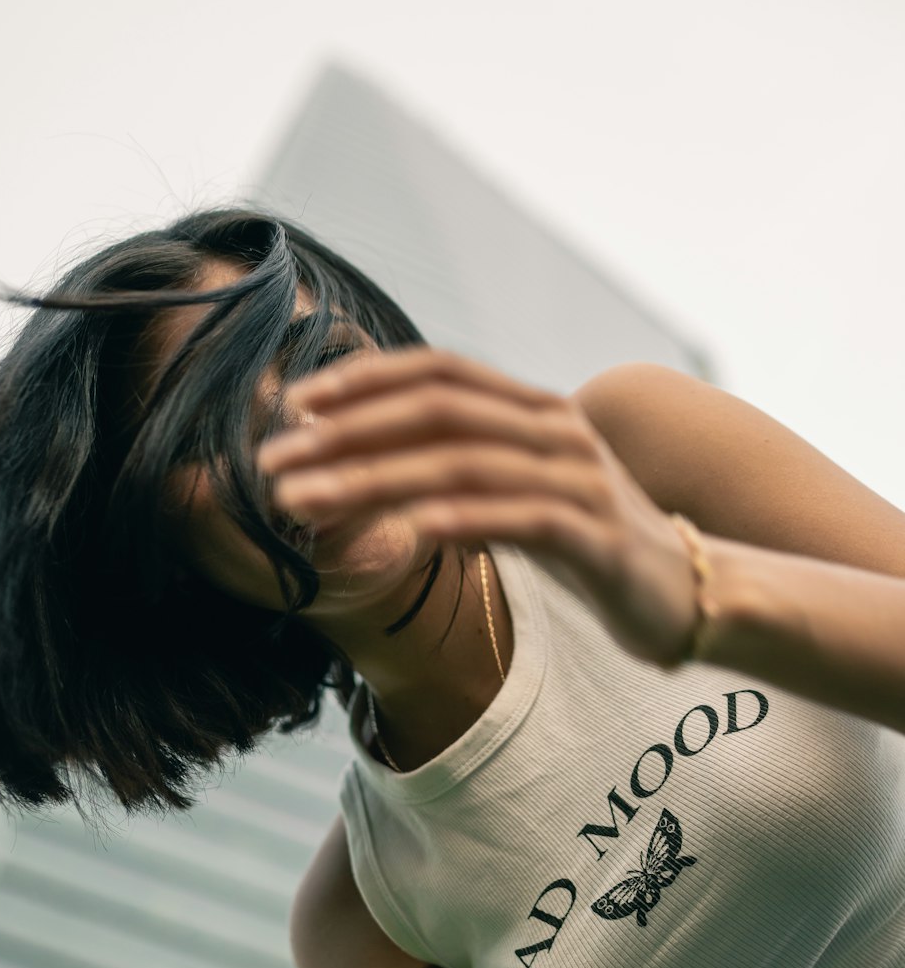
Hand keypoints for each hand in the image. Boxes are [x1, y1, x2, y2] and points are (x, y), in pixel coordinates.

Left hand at [255, 346, 700, 668]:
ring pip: (461, 463)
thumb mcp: (524, 488)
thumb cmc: (591, 542)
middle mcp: (557, 430)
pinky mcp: (597, 539)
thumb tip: (367, 455)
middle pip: (437, 412)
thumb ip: (466, 463)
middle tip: (273, 459)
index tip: (294, 403)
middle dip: (345, 431)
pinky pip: (516, 518)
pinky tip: (401, 532)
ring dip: (370, 479)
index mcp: (535, 409)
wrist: (693, 595)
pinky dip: (454, 519)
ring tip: (300, 502)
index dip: (364, 379)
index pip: (439, 372)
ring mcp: (580, 480)